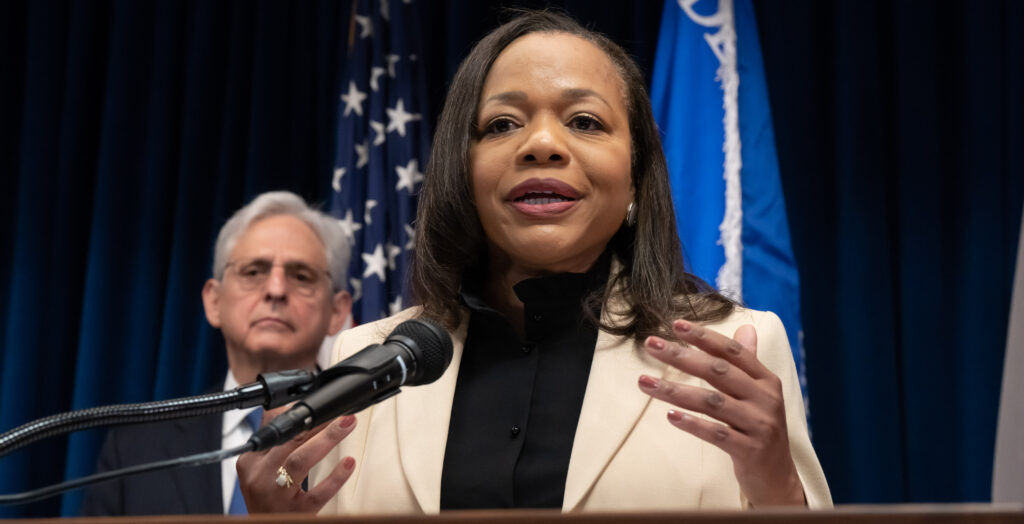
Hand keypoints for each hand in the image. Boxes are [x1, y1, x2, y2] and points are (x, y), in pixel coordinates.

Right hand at [236, 408, 357, 512]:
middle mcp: (260, 477)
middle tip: (341, 412)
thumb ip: (273, 439)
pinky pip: (318, 493)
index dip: (300, 414)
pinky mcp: (295, 512)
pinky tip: (349, 463)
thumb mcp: (259, 468)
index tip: (321, 405)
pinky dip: (335, 477)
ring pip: (300, 460)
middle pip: (289, 441)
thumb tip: (285, 406)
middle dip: (316, 422)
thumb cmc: (266, 498)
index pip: (276, 430)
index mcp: (251, 462)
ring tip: (347, 424)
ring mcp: (277, 496)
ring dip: (327, 439)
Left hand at [637, 319, 804, 505]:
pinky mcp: (749, 450)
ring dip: (675, 390)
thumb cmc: (760, 430)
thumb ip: (748, 362)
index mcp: (766, 381)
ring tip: (644, 382)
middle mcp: (765, 399)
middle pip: (718, 372)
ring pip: (711, 402)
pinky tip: (670, 416)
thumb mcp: (760, 394)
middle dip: (681, 356)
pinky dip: (693, 424)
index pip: (732, 352)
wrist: (778, 478)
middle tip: (651, 344)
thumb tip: (745, 327)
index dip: (704, 337)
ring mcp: (758, 425)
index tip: (676, 324)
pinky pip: (716, 433)